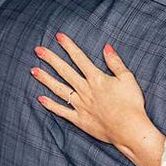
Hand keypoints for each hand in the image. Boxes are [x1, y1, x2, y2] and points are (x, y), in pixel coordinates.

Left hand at [31, 33, 148, 149]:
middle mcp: (85, 90)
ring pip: (59, 89)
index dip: (68, 46)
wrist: (129, 129)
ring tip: (33, 70)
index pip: (79, 58)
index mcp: (96, 78)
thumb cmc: (131, 104)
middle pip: (64, 71)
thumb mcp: (127, 78)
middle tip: (38, 50)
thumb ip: (115, 62)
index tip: (58, 36)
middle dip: (51, 59)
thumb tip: (106, 47)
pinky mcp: (80, 119)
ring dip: (46, 79)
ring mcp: (80, 105)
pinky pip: (62, 111)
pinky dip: (51, 105)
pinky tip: (41, 99)